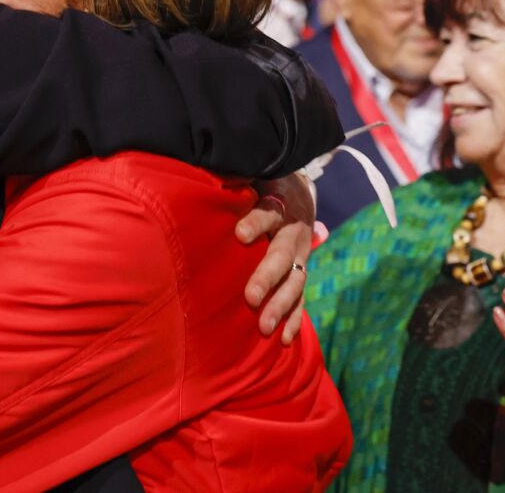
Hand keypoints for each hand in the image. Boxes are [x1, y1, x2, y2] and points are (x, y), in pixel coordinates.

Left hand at [238, 174, 315, 343]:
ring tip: (264, 327)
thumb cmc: (261, 183)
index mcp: (280, 203)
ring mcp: (301, 255)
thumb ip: (232, 177)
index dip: (256, 222)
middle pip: (283, 255)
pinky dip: (293, 318)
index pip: (269, 211)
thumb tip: (203, 167)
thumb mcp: (251, 174)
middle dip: (267, 277)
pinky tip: (282, 338)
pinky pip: (301, 298)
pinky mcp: (301, 272)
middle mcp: (293, 231)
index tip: (238, 234)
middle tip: (250, 298)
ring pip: (295, 282)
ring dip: (281, 306)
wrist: (297, 192)